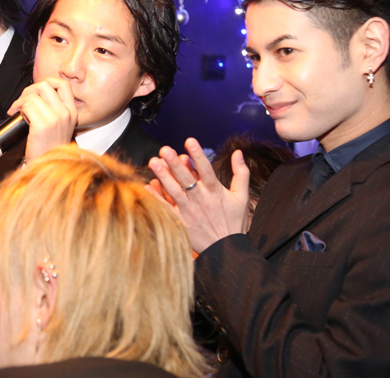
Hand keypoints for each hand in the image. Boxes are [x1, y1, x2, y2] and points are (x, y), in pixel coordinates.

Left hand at [7, 78, 77, 161]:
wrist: (49, 168)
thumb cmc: (49, 149)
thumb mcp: (59, 127)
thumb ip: (53, 110)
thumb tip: (36, 96)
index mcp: (72, 112)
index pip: (63, 84)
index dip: (47, 82)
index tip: (37, 91)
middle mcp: (66, 114)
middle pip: (45, 85)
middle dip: (29, 90)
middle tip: (22, 101)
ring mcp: (55, 119)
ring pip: (33, 95)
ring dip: (20, 101)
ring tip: (18, 111)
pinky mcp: (42, 125)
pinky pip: (26, 106)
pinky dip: (18, 108)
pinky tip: (17, 117)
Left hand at [148, 138, 250, 253]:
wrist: (227, 249)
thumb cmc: (234, 221)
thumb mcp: (242, 196)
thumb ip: (241, 173)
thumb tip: (238, 152)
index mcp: (215, 191)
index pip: (206, 170)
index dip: (198, 155)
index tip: (189, 141)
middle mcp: (201, 200)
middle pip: (186, 179)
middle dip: (175, 164)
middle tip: (164, 150)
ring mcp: (190, 211)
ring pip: (174, 191)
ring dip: (163, 176)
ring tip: (153, 162)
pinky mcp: (181, 222)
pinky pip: (167, 209)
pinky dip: (157, 198)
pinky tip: (147, 186)